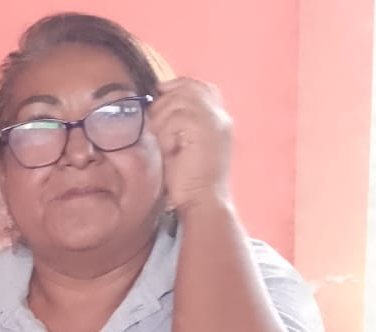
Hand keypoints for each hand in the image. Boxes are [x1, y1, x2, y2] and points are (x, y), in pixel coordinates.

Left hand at [147, 77, 232, 212]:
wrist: (204, 201)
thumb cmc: (189, 180)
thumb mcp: (183, 145)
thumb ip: (176, 123)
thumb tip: (155, 104)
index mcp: (219, 120)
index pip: (201, 86)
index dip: (178, 86)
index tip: (160, 95)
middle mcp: (220, 116)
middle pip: (187, 88)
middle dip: (164, 103)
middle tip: (157, 128)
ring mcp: (214, 122)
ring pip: (178, 100)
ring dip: (163, 120)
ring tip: (165, 143)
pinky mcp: (205, 130)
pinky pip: (176, 117)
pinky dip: (166, 133)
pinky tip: (170, 150)